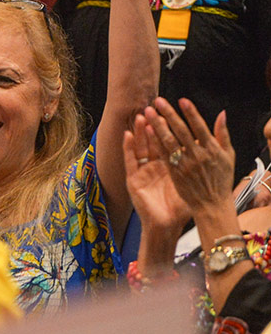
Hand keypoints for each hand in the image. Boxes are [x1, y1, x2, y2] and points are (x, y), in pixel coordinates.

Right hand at [123, 113, 191, 232]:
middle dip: (154, 124)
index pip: (169, 141)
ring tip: (140, 117)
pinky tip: (127, 135)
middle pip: (153, 140)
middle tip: (153, 107)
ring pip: (141, 147)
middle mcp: (155, 166)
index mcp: (170, 165)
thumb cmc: (182, 207)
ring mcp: (142, 171)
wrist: (167, 226)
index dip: (169, 126)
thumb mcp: (194, 181)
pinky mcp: (132, 179)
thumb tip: (208, 146)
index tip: (171, 110)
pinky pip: (129, 161)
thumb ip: (200, 162)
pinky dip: (128, 148)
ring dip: (139, 132)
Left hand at [143, 97, 235, 213]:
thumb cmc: (221, 179)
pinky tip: (148, 131)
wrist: (212, 204)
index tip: (182, 100)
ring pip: (168, 141)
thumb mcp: (228, 156)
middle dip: (169, 114)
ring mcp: (184, 164)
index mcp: (212, 149)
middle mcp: (198, 155)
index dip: (190, 113)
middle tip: (158, 101)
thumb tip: (222, 113)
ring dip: (157, 125)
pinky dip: (155, 141)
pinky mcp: (174, 172)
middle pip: (181, 131)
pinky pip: (163, 154)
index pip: (200, 127)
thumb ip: (223, 134)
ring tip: (148, 112)